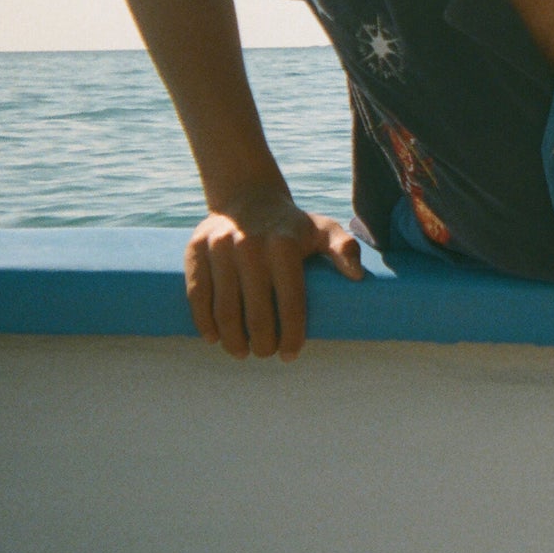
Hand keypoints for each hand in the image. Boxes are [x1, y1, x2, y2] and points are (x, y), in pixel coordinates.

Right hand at [184, 191, 363, 360]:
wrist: (248, 198)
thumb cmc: (291, 226)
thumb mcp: (322, 230)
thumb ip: (344, 248)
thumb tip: (357, 276)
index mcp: (284, 244)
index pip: (290, 301)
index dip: (291, 334)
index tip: (290, 354)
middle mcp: (250, 245)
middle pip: (255, 311)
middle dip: (262, 343)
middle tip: (265, 353)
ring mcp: (219, 247)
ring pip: (224, 309)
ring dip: (233, 339)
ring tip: (242, 352)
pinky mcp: (196, 250)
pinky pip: (197, 295)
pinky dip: (204, 322)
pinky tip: (215, 338)